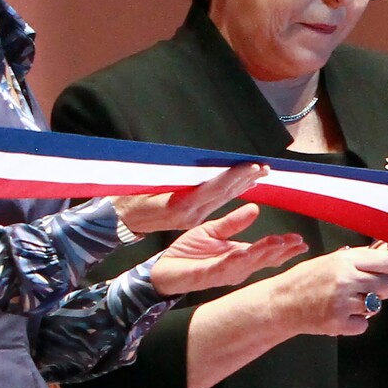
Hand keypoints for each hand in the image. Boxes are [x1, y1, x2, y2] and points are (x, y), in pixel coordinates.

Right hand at [114, 163, 267, 233]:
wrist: (122, 220)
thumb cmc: (130, 197)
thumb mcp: (147, 184)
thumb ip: (174, 177)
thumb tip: (196, 167)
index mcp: (181, 205)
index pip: (214, 188)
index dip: (235, 176)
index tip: (252, 167)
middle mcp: (191, 214)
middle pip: (223, 194)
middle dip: (245, 179)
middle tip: (265, 167)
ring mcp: (193, 218)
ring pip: (223, 198)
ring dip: (243, 184)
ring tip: (261, 172)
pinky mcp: (192, 218)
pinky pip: (216, 203)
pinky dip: (231, 191)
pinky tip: (245, 184)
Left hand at [149, 203, 306, 294]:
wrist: (164, 268)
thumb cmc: (189, 252)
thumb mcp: (213, 231)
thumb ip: (233, 222)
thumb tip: (255, 207)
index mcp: (239, 256)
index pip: (266, 253)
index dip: (284, 247)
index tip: (300, 240)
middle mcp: (236, 267)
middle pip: (263, 259)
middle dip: (281, 251)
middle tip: (298, 243)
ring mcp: (222, 272)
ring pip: (247, 264)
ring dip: (263, 254)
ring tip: (278, 243)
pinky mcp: (206, 274)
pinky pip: (222, 267)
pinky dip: (234, 261)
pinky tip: (244, 253)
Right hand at [267, 246, 387, 336]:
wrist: (280, 303)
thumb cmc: (302, 281)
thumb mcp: (328, 261)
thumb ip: (354, 261)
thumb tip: (382, 261)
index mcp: (344, 260)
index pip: (387, 263)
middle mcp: (346, 279)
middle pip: (386, 286)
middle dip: (380, 290)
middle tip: (365, 291)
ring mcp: (343, 302)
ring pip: (376, 306)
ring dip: (366, 307)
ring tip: (348, 303)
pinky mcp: (338, 323)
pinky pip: (363, 325)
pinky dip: (354, 323)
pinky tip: (340, 316)